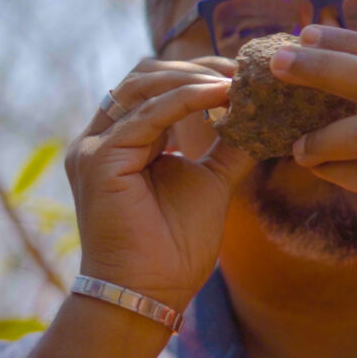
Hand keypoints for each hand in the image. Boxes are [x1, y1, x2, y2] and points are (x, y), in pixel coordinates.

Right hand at [66, 57, 254, 309]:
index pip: (156, 84)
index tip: (244, 72)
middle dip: (198, 67)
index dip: (200, 72)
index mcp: (123, 139)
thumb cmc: (176, 244)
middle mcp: (102, 136)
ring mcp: (95, 146)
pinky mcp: (98, 159)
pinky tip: (222, 95)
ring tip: (237, 81)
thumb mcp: (212, 180)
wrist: (152, 291)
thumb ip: (230, 146)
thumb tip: (262, 115)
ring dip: (194, 77)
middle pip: (146, 75)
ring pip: (143, 86)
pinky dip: (187, 99)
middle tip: (244, 70)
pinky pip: (147, 115)